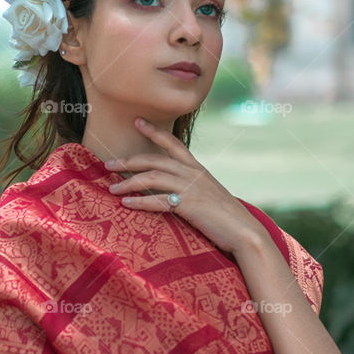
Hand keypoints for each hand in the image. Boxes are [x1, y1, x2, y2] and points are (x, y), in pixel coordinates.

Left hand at [106, 117, 265, 253]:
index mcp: (198, 169)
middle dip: (129, 161)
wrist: (244, 232)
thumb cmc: (227, 218)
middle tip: (108, 164)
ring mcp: (191, 187)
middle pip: (154, 160)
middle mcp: (193, 173)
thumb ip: (192, 189)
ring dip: (129, 182)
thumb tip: (174, 192)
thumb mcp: (209, 196)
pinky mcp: (189, 205)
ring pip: (152, 177)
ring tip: (112, 188)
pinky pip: (158, 200)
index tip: (137, 121)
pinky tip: (126, 203)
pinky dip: (140, 201)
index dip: (154, 131)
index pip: (173, 144)